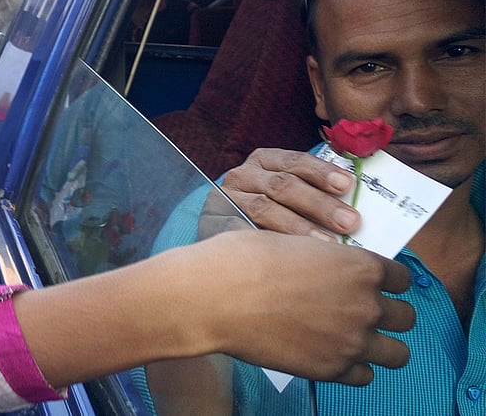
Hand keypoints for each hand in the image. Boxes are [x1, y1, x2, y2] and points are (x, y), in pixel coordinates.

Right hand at [198, 231, 413, 385]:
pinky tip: (331, 354)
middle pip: (406, 317)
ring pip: (398, 353)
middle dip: (387, 313)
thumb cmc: (242, 261)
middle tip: (360, 311)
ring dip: (380, 345)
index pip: (400, 277)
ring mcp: (352, 341)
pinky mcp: (331, 370)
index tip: (371, 283)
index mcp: (360, 266)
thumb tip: (327, 269)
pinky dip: (353, 367)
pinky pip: (364, 376)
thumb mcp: (290, 243)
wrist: (213, 298)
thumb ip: (323, 260)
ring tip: (353, 339)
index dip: (386, 279)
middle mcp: (366, 305)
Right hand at [203, 148, 358, 240]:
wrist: (226, 249)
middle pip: (282, 186)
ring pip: (265, 208)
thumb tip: (355, 207)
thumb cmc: (271, 215)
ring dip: (299, 227)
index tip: (347, 185)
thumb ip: (315, 193)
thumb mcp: (289, 195)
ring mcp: (228, 200)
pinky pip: (245, 232)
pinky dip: (270, 243)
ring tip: (328, 245)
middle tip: (349, 222)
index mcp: (264, 161)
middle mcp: (243, 176)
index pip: (294, 161)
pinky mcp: (217, 224)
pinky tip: (291, 256)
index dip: (321, 172)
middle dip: (319, 203)